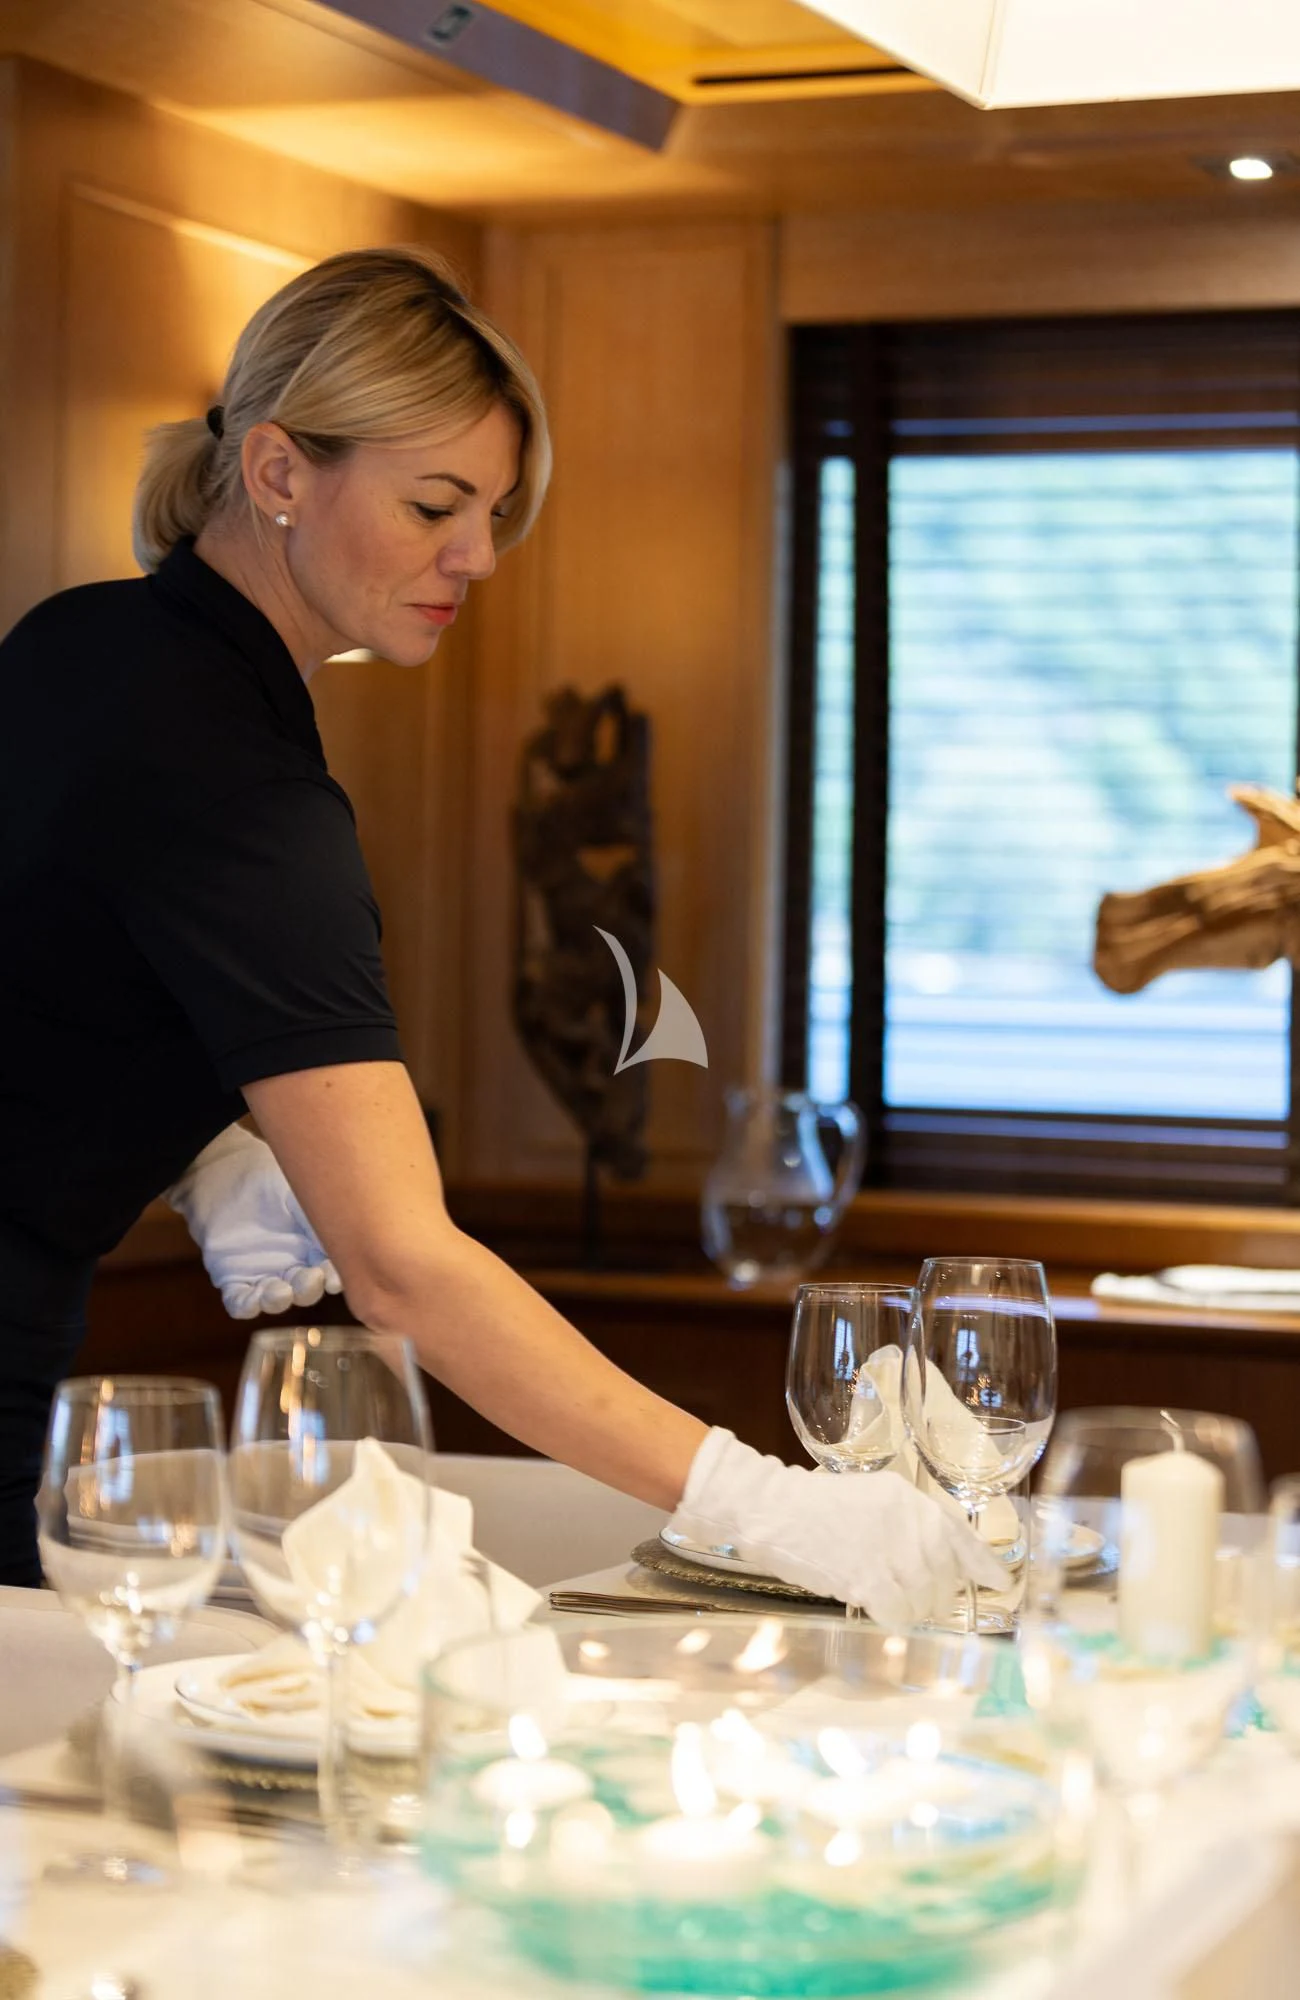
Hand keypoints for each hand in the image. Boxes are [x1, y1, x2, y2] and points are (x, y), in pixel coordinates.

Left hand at [165, 1124, 342, 1320]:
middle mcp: (292, 1267)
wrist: (225, 1172)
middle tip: (311, 1277)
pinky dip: (246, 1305)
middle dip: (309, 1289)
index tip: (334, 1276)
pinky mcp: (233, 1279)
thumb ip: (320, 1219)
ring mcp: (263, 1275)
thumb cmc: (268, 1180)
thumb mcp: (299, 1196)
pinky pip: (240, 1302)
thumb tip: (347, 1236)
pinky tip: (252, 1300)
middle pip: (306, 1290)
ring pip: (275, 1300)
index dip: (334, 1278)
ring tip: (281, 1291)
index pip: (330, 1271)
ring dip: (279, 1300)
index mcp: (314, 1248)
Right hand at [671, 1429, 1006, 1627]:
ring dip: (916, 1608)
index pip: (964, 1539)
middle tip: (918, 1594)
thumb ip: (913, 1521)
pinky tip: (880, 1608)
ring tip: (893, 1599)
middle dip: (938, 1593)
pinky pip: (900, 1614)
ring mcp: (891, 1555)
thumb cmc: (822, 1503)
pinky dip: (895, 1618)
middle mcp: (911, 1527)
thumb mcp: (878, 1496)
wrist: (776, 1511)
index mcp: (914, 1502)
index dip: (985, 1565)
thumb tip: (942, 1556)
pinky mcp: (869, 1582)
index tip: (999, 1582)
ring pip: (926, 1601)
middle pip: (946, 1578)